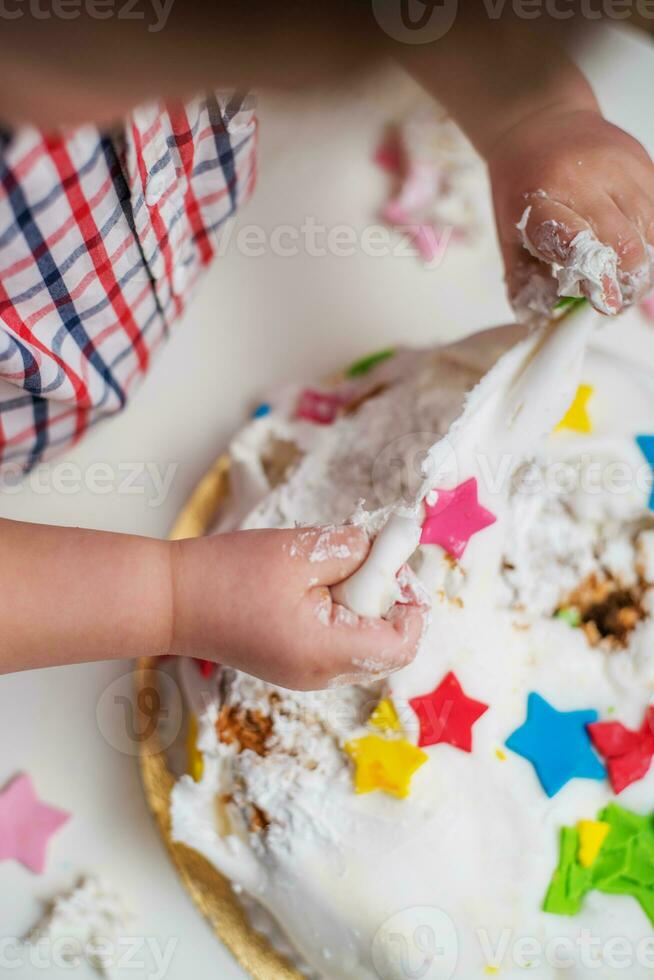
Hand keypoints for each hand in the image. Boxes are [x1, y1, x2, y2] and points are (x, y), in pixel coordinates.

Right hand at [169, 525, 426, 690]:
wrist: (171, 600)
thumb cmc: (229, 574)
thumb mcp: (301, 550)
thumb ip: (354, 550)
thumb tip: (388, 548)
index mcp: (327, 651)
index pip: (401, 645)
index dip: (412, 605)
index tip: (396, 566)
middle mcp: (321, 674)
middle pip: (386, 648)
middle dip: (387, 601)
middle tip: (366, 562)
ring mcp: (305, 674)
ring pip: (363, 645)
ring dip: (363, 607)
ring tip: (334, 572)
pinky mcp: (292, 664)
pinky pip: (336, 644)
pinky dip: (340, 615)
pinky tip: (316, 585)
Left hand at [489, 107, 653, 323]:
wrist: (539, 124)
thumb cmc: (523, 186)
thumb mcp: (509, 233)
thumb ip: (525, 278)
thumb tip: (539, 320)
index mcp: (541, 197)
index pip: (575, 241)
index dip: (595, 278)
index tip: (605, 304)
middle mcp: (586, 178)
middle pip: (625, 242)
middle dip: (628, 282)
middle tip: (617, 302)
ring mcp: (620, 167)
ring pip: (651, 229)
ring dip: (645, 264)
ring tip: (628, 281)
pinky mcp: (643, 161)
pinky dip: (652, 239)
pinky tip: (638, 254)